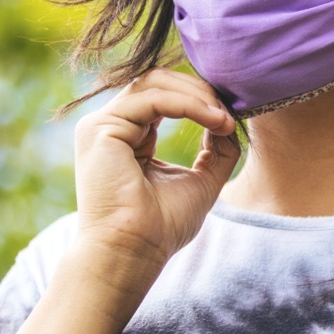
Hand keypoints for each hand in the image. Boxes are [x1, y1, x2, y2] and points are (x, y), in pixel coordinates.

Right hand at [72, 68, 239, 272]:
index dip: (202, 98)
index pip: (165, 95)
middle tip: (230, 111)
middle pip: (159, 80)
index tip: (233, 117)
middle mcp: (112, 126)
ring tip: (224, 118)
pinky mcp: (100, 129)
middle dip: (201, 91)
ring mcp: (102, 126)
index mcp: (131, 137)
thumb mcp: (202, 181)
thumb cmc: (162, 227)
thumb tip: (229, 122)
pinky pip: (153, 99)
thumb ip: (217, 151)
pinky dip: (188, 105)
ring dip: (198, 96)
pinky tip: (213, 120)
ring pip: (156, 83)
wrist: (133, 253)